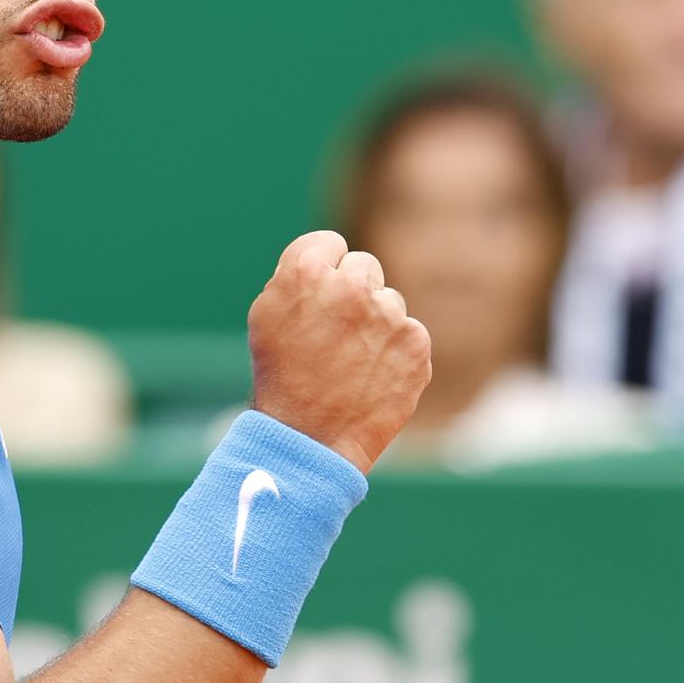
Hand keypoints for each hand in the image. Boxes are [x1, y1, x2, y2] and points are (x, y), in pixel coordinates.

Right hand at [246, 230, 431, 472]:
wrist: (309, 438)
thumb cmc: (281, 375)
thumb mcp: (267, 314)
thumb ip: (299, 275)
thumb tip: (332, 261)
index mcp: (307, 271)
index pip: (330, 243)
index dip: (323, 270)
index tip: (318, 296)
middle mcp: (352, 285)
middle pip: (364, 267)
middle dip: (353, 292)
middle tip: (336, 332)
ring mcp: (389, 314)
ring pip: (390, 303)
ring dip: (376, 324)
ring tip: (351, 362)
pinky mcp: (416, 343)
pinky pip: (409, 333)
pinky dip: (396, 352)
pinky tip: (373, 375)